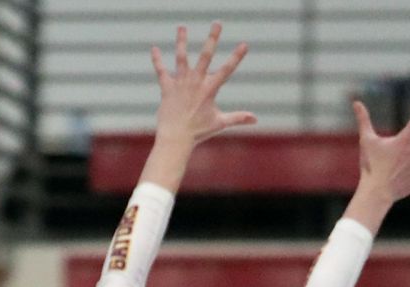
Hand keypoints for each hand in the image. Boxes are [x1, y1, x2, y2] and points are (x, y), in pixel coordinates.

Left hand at [150, 22, 255, 147]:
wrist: (176, 138)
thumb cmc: (198, 132)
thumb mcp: (220, 123)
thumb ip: (238, 118)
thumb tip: (255, 119)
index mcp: (210, 90)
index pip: (227, 70)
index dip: (236, 57)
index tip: (244, 45)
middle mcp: (196, 83)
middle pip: (205, 56)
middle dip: (212, 39)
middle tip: (217, 23)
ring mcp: (181, 84)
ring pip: (181, 58)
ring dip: (181, 41)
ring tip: (181, 26)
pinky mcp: (167, 88)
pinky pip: (161, 71)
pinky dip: (157, 60)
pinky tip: (153, 48)